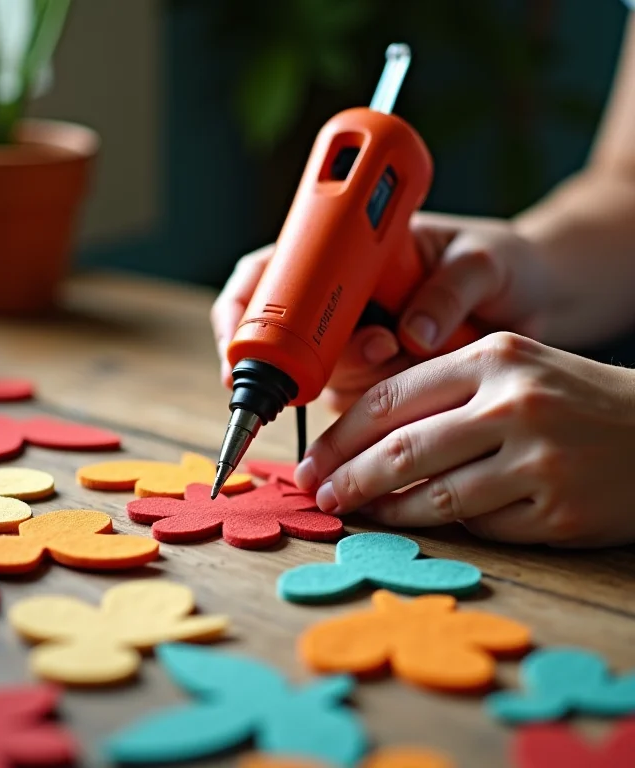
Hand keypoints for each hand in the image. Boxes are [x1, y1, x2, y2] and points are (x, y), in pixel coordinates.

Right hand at [211, 214, 548, 411]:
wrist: (537, 297)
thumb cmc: (502, 262)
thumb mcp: (481, 259)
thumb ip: (450, 288)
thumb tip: (412, 335)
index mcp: (344, 254)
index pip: (267, 274)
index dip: (241, 307)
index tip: (242, 338)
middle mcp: (340, 302)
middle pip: (289, 339)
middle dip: (320, 356)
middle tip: (379, 346)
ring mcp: (357, 345)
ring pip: (327, 379)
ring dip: (364, 376)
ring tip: (408, 346)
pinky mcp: (380, 383)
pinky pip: (362, 405)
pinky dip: (385, 401)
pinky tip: (415, 369)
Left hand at [294, 332, 634, 547]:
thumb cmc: (572, 398)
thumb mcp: (509, 370)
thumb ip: (441, 395)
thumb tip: (364, 440)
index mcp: (492, 359)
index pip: (390, 399)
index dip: (342, 436)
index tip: (314, 460)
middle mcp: (513, 404)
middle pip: (401, 451)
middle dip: (348, 479)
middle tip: (321, 496)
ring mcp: (539, 460)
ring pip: (435, 497)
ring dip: (388, 510)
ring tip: (361, 513)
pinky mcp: (559, 510)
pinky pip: (481, 526)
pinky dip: (450, 526)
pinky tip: (430, 521)